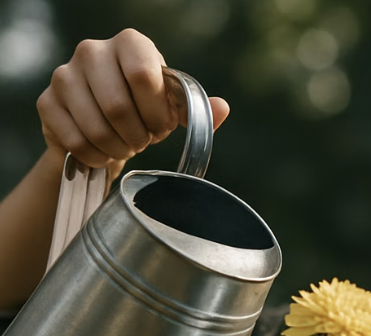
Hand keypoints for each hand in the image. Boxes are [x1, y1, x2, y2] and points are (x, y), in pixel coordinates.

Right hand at [36, 29, 229, 176]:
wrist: (102, 124)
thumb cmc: (144, 112)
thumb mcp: (172, 109)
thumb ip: (196, 110)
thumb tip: (223, 108)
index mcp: (131, 44)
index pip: (144, 78)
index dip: (157, 114)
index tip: (161, 127)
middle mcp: (92, 50)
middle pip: (119, 107)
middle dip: (138, 137)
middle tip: (142, 141)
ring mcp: (65, 75)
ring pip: (97, 128)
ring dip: (118, 149)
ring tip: (125, 146)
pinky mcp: (48, 102)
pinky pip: (77, 141)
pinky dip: (97, 157)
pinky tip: (103, 152)